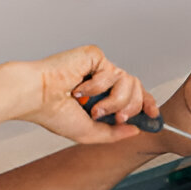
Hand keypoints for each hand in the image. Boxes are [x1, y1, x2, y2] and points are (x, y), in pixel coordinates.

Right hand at [18, 45, 158, 143]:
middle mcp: (102, 80)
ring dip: (114, 101)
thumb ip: (113, 133)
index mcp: (101, 95)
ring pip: (129, 82)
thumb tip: (135, 130)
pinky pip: (112, 72)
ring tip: (94, 107)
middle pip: (137, 88)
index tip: (153, 115)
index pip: (133, 95)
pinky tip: (78, 88)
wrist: (36, 97)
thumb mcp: (88, 132)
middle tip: (116, 117)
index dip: (146, 103)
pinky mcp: (94, 56)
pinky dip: (97, 86)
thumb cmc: (53, 112)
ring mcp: (99, 67)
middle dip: (131, 107)